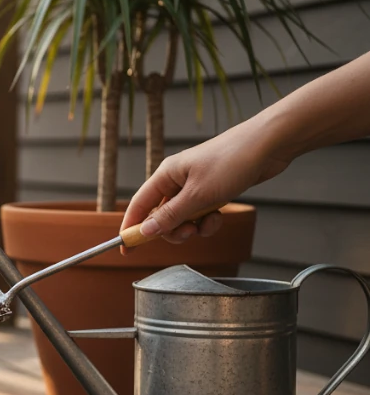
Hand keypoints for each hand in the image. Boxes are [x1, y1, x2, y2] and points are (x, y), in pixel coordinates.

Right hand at [121, 120, 290, 245]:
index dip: (130, 227)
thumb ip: (170, 216)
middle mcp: (176, 180)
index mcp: (166, 175)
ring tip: (209, 223)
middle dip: (173, 230)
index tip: (125, 249)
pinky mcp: (211, 191)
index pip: (139, 205)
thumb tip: (145, 232)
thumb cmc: (231, 162)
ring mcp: (194, 186)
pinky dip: (207, 221)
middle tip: (189, 233)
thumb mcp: (198, 196)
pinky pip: (200, 214)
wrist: (268, 145)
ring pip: (182, 218)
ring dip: (193, 227)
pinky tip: (219, 217)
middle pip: (160, 216)